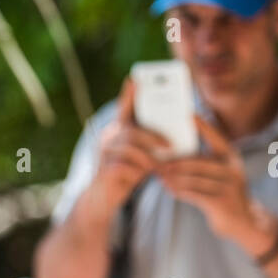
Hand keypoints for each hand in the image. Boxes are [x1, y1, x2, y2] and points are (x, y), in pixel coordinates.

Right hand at [82, 76, 170, 216]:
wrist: (102, 198)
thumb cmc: (125, 174)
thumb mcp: (140, 156)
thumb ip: (150, 145)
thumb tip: (175, 139)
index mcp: (117, 130)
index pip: (123, 108)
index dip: (128, 94)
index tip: (134, 78)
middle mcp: (107, 138)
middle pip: (130, 130)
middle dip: (152, 137)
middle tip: (170, 146)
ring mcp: (104, 154)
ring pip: (129, 148)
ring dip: (149, 157)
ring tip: (162, 166)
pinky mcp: (104, 170)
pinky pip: (125, 166)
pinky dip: (140, 171)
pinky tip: (149, 176)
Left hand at [155, 116, 275, 251]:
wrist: (242, 219)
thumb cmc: (223, 191)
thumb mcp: (221, 171)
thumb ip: (205, 159)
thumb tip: (176, 147)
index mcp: (231, 156)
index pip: (215, 136)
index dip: (202, 125)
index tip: (187, 114)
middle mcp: (232, 168)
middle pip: (198, 161)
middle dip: (175, 161)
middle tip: (157, 160)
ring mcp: (229, 186)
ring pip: (194, 179)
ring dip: (174, 178)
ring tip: (159, 176)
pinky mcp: (222, 202)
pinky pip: (196, 195)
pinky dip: (181, 192)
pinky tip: (169, 190)